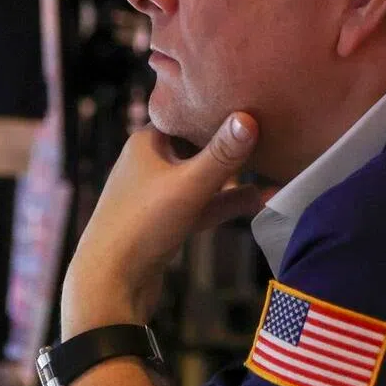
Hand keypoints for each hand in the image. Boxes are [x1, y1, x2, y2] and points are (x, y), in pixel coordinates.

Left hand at [61, 113, 270, 336]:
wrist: (110, 283)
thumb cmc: (143, 225)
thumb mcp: (189, 185)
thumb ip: (222, 154)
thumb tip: (249, 117)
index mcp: (147, 142)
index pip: (186, 112)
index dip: (216, 106)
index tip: (251, 101)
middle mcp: (149, 162)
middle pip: (197, 144)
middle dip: (231, 141)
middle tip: (272, 129)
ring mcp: (157, 194)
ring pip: (202, 177)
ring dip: (234, 176)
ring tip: (275, 166)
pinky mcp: (165, 222)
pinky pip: (201, 204)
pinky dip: (226, 202)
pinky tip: (260, 200)